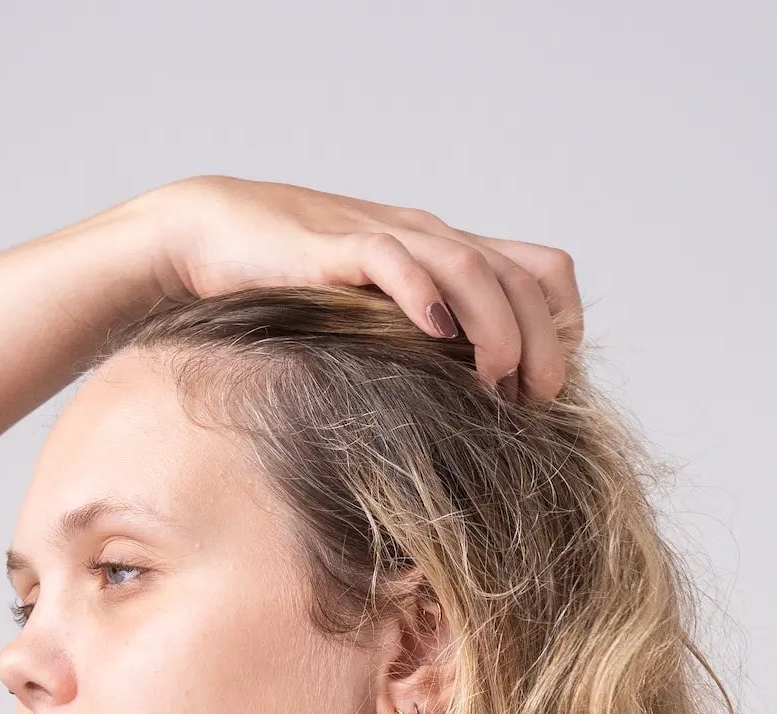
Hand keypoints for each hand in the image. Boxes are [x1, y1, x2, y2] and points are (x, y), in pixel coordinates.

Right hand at [140, 173, 582, 403]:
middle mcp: (430, 239)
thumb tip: (465, 413)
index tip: (547, 385)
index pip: (544, 271)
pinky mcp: (334, 249)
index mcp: (448, 254)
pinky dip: (422, 294)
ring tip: (494, 378)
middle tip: (534, 398)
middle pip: (522, 276)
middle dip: (543, 342)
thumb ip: (419, 350)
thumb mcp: (375, 323)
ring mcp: (386, 239)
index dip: (561, 325)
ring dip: (497, 326)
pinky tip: (434, 332)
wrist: (215, 237)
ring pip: (471, 267)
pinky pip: (392, 261)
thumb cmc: (293, 291)